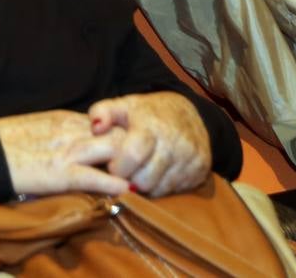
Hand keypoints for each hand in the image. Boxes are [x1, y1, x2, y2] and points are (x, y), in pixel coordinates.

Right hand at [0, 109, 131, 196]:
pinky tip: (126, 191)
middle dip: (134, 150)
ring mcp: (67, 151)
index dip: (123, 136)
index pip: (108, 122)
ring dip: (129, 166)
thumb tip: (79, 140)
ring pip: (114, 150)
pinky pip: (94, 176)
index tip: (132, 150)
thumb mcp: (40, 126)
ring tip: (140, 180)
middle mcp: (72, 130)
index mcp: (65, 118)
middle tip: (142, 167)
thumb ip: (61, 131)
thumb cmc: (6, 140)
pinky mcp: (60, 173)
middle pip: (118, 133)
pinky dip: (113, 184)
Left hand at [88, 92, 210, 196]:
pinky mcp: (200, 170)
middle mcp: (175, 141)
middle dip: (130, 180)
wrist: (187, 113)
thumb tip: (95, 127)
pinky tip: (156, 173)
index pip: (133, 154)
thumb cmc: (146, 113)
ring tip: (139, 171)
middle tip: (126, 172)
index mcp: (152, 124)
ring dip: (145, 185)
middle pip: (145, 179)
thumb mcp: (123, 105)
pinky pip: (173, 190)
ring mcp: (190, 157)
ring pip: (159, 188)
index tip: (112, 166)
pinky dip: (161, 186)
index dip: (119, 167)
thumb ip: (102, 112)